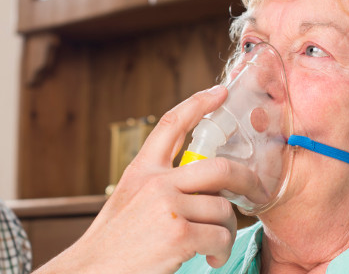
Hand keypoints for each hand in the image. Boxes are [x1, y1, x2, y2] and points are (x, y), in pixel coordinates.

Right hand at [36, 86, 269, 272]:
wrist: (91, 271)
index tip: (220, 91)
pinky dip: (220, 251)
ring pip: (223, 209)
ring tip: (213, 246)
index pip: (171, 125)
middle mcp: (155, 182)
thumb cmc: (115, 244)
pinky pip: (221, 236)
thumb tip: (204, 187)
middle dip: (247, 179)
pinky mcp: (179, 233)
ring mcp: (168, 206)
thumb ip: (159, 186)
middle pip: (218, 167)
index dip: (198, 103)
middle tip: (257, 191)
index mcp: (141, 171)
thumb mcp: (130, 201)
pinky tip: (209, 258)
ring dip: (226, 231)